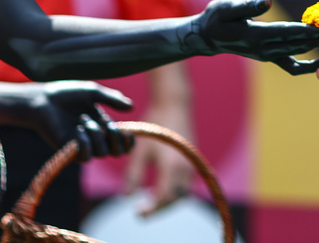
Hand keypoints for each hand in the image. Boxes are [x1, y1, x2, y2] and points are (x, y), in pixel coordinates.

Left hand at [0, 80, 135, 161]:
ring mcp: (82, 145)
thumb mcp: (93, 92)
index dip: (129, 142)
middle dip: (116, 139)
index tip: (128, 131)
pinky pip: (85, 157)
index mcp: (103, 125)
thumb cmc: (66, 94)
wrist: (43, 99)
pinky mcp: (68, 151)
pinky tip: (78, 129)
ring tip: (83, 119)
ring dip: (97, 135)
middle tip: (108, 124)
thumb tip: (132, 107)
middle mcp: (95, 138)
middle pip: (116, 152)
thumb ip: (112, 99)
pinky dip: (85, 143)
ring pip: (101, 153)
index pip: (122, 143)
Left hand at [122, 64, 194, 214]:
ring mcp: (191, 164)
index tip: (138, 213)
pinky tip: (161, 190)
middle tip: (143, 212)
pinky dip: (175, 192)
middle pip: (175, 200)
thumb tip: (126, 196)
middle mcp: (185, 168)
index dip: (151, 209)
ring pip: (183, 194)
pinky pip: (186, 185)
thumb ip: (133, 174)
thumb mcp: (139, 150)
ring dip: (168, 201)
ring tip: (151, 202)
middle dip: (159, 209)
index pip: (163, 198)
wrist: (174, 104)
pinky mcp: (193, 161)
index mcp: (171, 166)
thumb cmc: (154, 125)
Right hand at [184, 0, 318, 62]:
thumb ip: (248, 6)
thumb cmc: (215, 17)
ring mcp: (267, 55)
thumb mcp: (227, 7)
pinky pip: (291, 65)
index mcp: (256, 35)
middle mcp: (264, 49)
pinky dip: (307, 65)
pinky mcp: (268, 56)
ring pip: (298, 52)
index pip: (288, 32)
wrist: (207, 36)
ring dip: (318, 46)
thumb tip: (267, 1)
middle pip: (298, 43)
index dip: (308, 31)